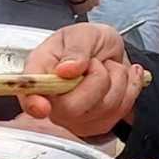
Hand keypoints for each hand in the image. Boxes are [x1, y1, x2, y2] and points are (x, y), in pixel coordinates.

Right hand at [22, 22, 143, 136]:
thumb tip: (67, 69)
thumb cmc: (88, 42)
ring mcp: (74, 118)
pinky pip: (121, 111)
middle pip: (72, 108)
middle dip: (97, 79)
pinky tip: (119, 76)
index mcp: (40, 74)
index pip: (29, 96)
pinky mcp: (97, 125)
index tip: (42, 106)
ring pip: (104, 107)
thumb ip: (76, 48)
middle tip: (96, 62)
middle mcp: (53, 101)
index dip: (34, 103)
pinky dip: (129, 88)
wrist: (109, 52)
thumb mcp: (82, 33)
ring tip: (106, 66)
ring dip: (116, 79)